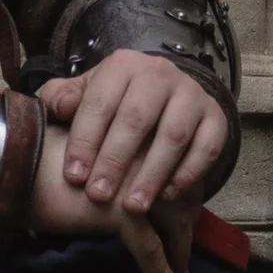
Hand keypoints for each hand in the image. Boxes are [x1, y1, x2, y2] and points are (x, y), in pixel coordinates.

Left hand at [27, 49, 230, 272]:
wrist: (167, 95)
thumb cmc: (116, 102)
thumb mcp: (86, 94)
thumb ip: (63, 99)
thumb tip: (56, 107)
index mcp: (122, 66)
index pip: (100, 103)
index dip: (84, 141)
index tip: (73, 176)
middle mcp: (160, 74)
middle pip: (136, 119)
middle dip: (115, 161)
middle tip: (98, 195)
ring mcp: (192, 95)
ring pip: (173, 135)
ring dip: (152, 174)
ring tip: (133, 207)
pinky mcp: (216, 117)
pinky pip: (208, 147)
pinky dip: (188, 173)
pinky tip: (167, 196)